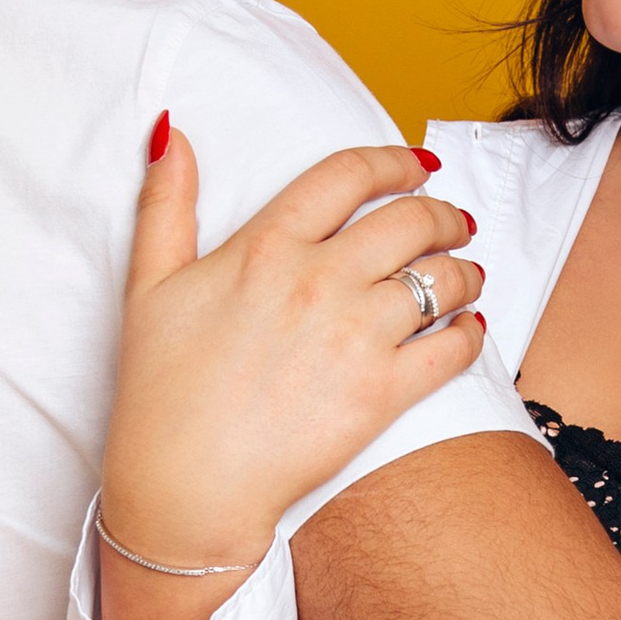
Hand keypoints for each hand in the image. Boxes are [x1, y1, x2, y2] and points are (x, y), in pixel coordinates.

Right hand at [98, 120, 485, 619]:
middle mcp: (318, 279)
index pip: (348, 175)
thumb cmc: (160, 393)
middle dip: (444, 216)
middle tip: (455, 225)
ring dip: (465, 272)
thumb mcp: (148, 286)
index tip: (417, 166)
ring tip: (469, 277)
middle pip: (410, 220)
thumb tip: (172, 134)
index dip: (394, 161)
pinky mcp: (381, 393)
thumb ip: (166, 204)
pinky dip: (472, 335)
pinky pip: (452, 349)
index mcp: (266, 246)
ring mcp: (354, 335)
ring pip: (441, 279)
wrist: (185, 485)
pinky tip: (471, 330)